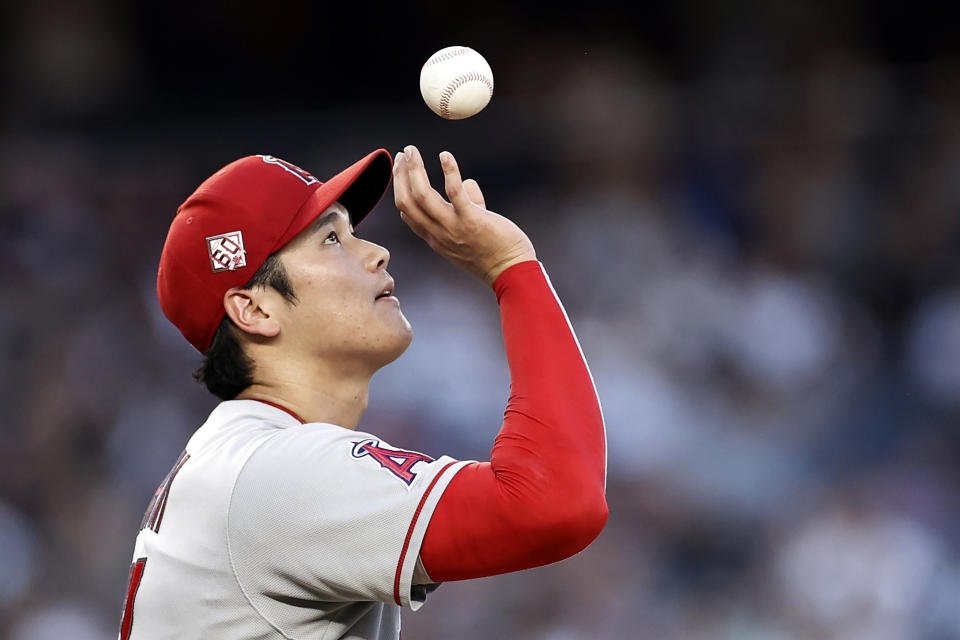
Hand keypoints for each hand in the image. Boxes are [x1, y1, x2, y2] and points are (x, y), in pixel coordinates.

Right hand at [392, 145, 536, 285]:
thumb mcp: (472, 231)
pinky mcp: (471, 220)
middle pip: (407, 202)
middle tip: (403, 154)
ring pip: (422, 195)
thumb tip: (467, 182)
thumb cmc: (495, 253)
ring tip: (411, 150)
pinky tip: (445, 156)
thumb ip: (469, 204)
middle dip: (400, 176)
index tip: (401, 169)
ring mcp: (453, 227)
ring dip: (413, 170)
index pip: (408, 213)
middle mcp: (438, 233)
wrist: (511, 272)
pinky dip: (448, 171)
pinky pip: (454, 192)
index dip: (400, 189)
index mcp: (435, 237)